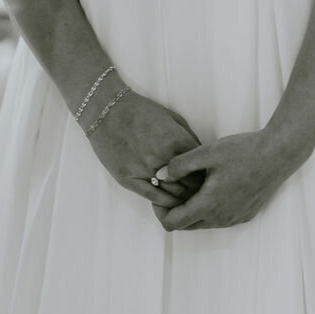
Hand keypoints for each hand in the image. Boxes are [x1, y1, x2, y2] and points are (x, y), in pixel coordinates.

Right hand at [85, 88, 206, 210]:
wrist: (107, 110)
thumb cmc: (142, 111)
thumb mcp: (173, 118)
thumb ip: (189, 138)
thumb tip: (203, 158)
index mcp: (177, 140)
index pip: (201, 168)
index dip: (206, 176)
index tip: (207, 180)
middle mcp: (163, 157)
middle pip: (190, 184)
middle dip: (197, 190)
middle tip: (200, 194)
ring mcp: (144, 169)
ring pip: (173, 195)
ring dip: (183, 199)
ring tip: (188, 200)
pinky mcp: (129, 179)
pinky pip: (153, 198)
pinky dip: (165, 203)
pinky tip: (170, 201)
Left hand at [150, 131, 294, 230]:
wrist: (278, 154)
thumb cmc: (243, 151)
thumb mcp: (207, 152)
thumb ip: (180, 165)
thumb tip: (160, 175)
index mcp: (208, 205)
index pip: (173, 223)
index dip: (160, 211)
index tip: (159, 192)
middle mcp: (221, 218)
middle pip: (186, 225)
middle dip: (175, 209)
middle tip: (173, 185)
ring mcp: (234, 219)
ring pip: (203, 222)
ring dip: (193, 208)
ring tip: (193, 182)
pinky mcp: (245, 215)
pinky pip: (219, 218)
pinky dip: (209, 207)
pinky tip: (212, 184)